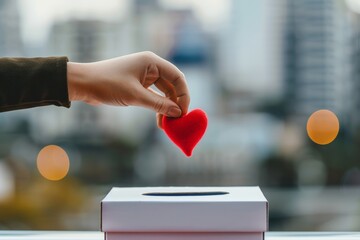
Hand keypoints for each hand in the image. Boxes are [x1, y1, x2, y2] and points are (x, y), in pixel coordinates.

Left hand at [67, 51, 189, 128]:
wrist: (82, 84)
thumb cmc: (107, 84)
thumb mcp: (135, 96)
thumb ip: (158, 104)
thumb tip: (178, 113)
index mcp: (152, 62)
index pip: (177, 77)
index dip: (184, 95)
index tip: (184, 112)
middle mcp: (150, 67)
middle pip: (172, 86)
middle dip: (175, 103)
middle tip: (177, 121)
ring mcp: (144, 75)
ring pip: (163, 93)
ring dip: (166, 108)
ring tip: (166, 125)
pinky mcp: (138, 84)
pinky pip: (154, 96)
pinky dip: (157, 107)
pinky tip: (159, 120)